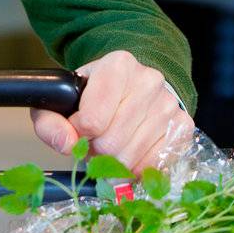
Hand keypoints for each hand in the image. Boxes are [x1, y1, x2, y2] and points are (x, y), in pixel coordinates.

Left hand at [31, 50, 193, 173]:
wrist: (134, 86)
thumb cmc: (95, 95)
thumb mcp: (63, 99)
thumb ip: (50, 121)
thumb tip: (66, 143)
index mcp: (117, 65)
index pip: (91, 121)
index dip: (77, 132)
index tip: (78, 127)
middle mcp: (148, 80)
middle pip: (110, 143)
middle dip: (96, 150)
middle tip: (96, 139)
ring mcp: (169, 104)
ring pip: (130, 158)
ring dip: (115, 160)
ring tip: (113, 143)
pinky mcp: (183, 126)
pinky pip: (153, 165)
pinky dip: (137, 167)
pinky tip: (132, 151)